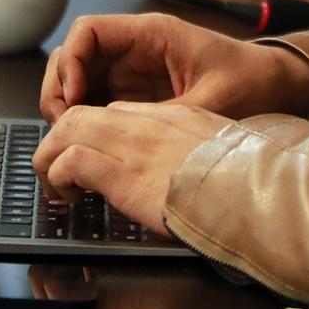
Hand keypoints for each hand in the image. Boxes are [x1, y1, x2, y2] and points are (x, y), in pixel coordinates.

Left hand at [32, 101, 230, 230]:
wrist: (257, 189)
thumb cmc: (249, 179)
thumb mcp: (224, 156)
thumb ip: (199, 155)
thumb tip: (192, 178)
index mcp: (175, 118)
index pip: (117, 113)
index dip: (94, 135)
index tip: (91, 160)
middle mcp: (148, 124)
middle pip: (84, 113)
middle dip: (60, 138)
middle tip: (59, 170)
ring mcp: (133, 145)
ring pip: (67, 130)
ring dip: (52, 157)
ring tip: (54, 185)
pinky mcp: (123, 173)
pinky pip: (70, 161)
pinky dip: (58, 176)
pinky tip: (65, 195)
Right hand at [40, 12, 308, 121]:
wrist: (277, 86)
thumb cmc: (252, 80)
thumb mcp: (214, 100)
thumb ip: (170, 117)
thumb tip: (127, 134)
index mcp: (152, 34)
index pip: (89, 31)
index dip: (70, 61)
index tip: (72, 96)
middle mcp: (136, 49)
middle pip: (74, 56)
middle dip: (60, 86)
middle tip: (63, 122)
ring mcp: (134, 72)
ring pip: (80, 79)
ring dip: (68, 105)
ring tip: (74, 135)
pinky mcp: (138, 95)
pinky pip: (97, 100)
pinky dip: (85, 118)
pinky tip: (90, 141)